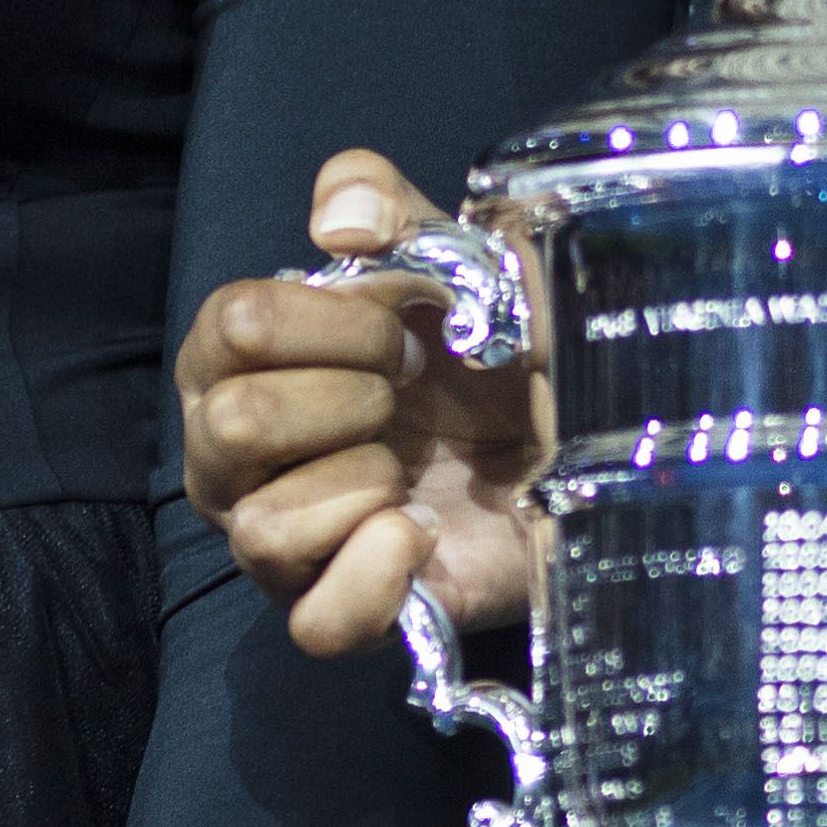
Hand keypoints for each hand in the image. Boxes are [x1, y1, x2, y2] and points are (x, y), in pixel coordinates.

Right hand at [175, 154, 546, 657]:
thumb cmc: (506, 347)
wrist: (598, 443)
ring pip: (258, 530)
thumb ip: (389, 203)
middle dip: (346, 397)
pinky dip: (372, 576)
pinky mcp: (354, 615)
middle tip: (415, 396)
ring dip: (360, 484)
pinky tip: (425, 534)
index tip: (408, 330)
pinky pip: (314, 624)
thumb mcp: (461, 253)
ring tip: (419, 475)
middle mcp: (245, 457)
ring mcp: (293, 544)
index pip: (231, 325)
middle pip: (228, 426)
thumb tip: (336, 223)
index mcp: (249, 360)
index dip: (332, 320)